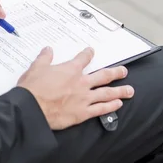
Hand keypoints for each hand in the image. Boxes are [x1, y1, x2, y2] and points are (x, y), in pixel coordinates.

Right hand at [18, 47, 134, 129]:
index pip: (83, 58)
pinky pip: (100, 109)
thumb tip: (48, 50)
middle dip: (115, 73)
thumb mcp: (36, 68)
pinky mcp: (82, 113)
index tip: (91, 51)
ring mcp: (84, 98)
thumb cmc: (33, 88)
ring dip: (119, 91)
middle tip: (124, 71)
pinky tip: (117, 105)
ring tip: (130, 90)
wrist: (33, 109)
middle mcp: (81, 83)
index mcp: (70, 69)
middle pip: (103, 76)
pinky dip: (111, 107)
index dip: (88, 54)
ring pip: (107, 93)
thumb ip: (44, 58)